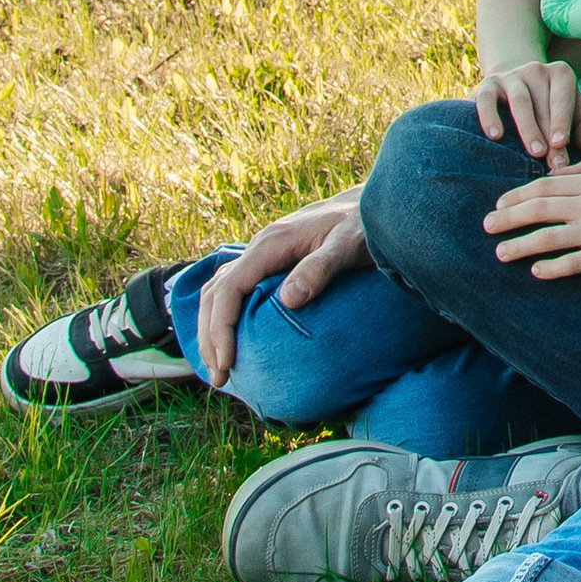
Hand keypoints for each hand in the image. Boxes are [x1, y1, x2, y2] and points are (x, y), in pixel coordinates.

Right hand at [195, 195, 368, 387]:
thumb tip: (289, 299)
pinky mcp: (270, 261)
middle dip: (210, 336)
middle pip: (215, 293)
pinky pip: (234, 289)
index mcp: (270, 244)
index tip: (226, 361)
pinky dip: (224, 316)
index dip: (221, 327)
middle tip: (219, 376)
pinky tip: (232, 340)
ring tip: (219, 367)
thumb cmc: (361, 226)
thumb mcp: (347, 245)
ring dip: (212, 329)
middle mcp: (259, 247)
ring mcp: (263, 253)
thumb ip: (320, 268)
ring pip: (218, 291)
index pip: (228, 288)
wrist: (370, 205)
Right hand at [471, 57, 580, 164]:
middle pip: (543, 102)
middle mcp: (536, 70)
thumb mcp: (574, 109)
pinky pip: (487, 99)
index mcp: (560, 74)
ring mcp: (511, 76)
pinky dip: (490, 117)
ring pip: (520, 100)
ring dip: (528, 128)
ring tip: (534, 152)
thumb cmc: (552, 106)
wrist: (516, 87)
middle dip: (548, 133)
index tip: (562, 144)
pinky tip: (495, 137)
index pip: (564, 97)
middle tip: (552, 162)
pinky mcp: (487, 85)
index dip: (563, 121)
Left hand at [482, 161, 580, 284]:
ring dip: (520, 246)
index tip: (498, 205)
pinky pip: (572, 262)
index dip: (517, 195)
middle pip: (540, 208)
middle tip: (486, 227)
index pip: (545, 186)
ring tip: (500, 253)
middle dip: (508, 218)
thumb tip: (548, 174)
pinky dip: (551, 268)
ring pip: (549, 237)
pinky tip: (536, 272)